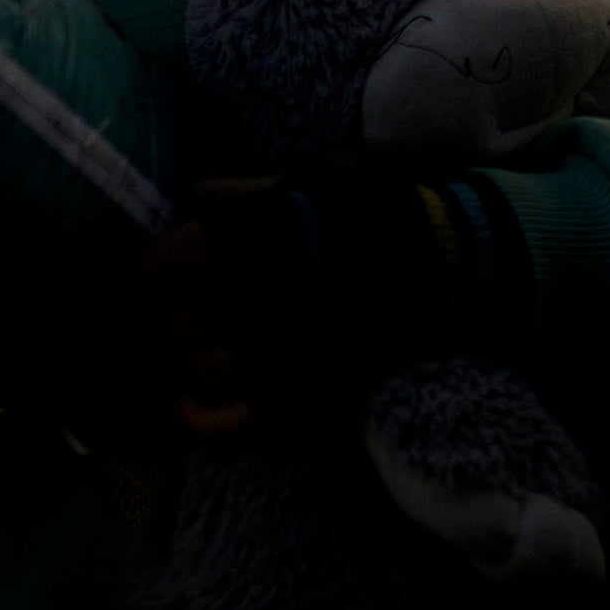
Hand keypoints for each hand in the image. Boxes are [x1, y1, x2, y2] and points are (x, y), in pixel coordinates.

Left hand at [118, 178, 469, 445]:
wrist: (452, 265)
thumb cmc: (373, 217)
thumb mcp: (309, 188)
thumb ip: (245, 193)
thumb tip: (189, 198)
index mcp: (256, 236)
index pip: (168, 262)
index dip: (156, 272)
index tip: (158, 277)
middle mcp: (263, 292)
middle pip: (178, 319)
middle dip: (172, 318)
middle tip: (180, 316)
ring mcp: (286, 348)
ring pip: (204, 369)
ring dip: (192, 363)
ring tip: (198, 354)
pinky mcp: (311, 391)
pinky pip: (241, 418)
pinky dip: (206, 421)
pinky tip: (184, 412)